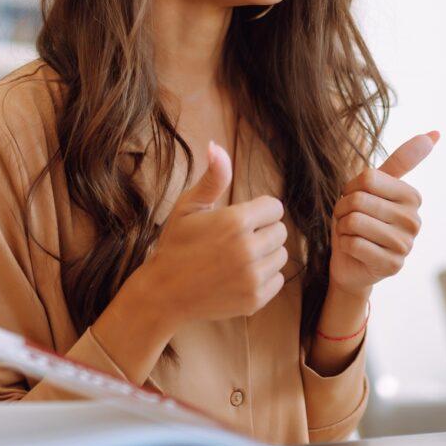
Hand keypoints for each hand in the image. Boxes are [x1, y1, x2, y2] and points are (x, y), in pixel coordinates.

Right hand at [129, 140, 288, 327]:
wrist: (165, 293)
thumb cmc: (176, 245)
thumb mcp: (188, 207)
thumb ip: (212, 178)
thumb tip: (216, 145)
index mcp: (234, 221)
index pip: (275, 207)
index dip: (259, 211)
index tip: (241, 219)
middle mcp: (247, 249)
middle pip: (280, 231)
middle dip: (263, 231)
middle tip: (237, 239)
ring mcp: (252, 277)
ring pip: (280, 256)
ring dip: (265, 254)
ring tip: (238, 257)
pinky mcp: (255, 299)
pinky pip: (278, 280)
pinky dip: (264, 277)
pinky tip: (240, 275)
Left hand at [328, 131, 438, 294]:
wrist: (351, 262)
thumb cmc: (360, 220)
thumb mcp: (375, 187)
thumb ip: (402, 161)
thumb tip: (436, 132)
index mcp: (411, 196)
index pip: (367, 178)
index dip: (350, 188)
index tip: (356, 199)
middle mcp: (414, 220)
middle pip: (358, 200)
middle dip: (342, 210)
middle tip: (349, 221)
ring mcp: (406, 245)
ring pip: (355, 222)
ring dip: (343, 228)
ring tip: (353, 234)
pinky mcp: (393, 266)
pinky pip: (354, 244)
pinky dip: (345, 246)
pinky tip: (355, 252)